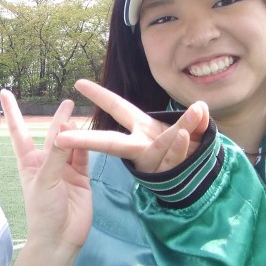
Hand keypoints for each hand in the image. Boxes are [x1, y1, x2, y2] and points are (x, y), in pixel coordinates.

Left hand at [0, 90, 91, 265]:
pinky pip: (84, 156)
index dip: (12, 112)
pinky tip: (86, 136)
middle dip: (58, 120)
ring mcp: (65, 169)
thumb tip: (62, 129)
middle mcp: (46, 163)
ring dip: (73, 132)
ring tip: (76, 120)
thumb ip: (55, 155)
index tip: (5, 92)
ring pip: (70, 144)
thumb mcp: (44, 181)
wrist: (60, 239)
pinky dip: (85, 146)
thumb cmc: (42, 211)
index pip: (19, 132)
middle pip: (52, 135)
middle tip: (67, 103)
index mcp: (29, 163)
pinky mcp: (81, 177)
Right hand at [54, 79, 209, 172]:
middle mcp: (141, 145)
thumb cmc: (184, 151)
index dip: (99, 96)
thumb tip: (202, 108)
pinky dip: (181, 144)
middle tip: (63, 138)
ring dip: (176, 131)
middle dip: (88, 140)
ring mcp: (153, 161)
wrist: (196, 181)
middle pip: (112, 143)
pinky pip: (174, 159)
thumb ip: (196, 122)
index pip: (117, 108)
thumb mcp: (190, 132)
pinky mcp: (169, 173)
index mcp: (139, 130)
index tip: (79, 84)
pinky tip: (186, 132)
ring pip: (158, 148)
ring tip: (194, 112)